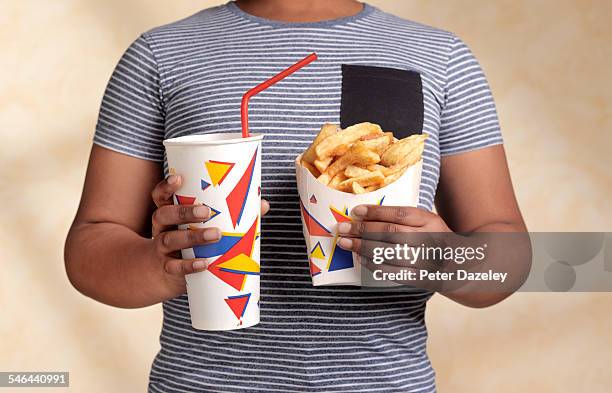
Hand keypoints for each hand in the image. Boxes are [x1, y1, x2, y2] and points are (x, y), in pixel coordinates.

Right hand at [149, 174, 269, 295]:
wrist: (161, 275)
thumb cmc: (189, 242)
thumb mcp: (201, 227)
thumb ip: (231, 215)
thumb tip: (263, 205)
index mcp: (169, 213)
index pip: (160, 196)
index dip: (166, 187)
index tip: (179, 179)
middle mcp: (162, 229)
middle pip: (163, 215)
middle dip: (184, 211)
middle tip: (206, 211)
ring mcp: (162, 249)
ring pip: (169, 240)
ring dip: (193, 237)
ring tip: (215, 235)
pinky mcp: (167, 270)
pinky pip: (175, 267)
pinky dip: (189, 266)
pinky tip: (204, 263)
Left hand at [336, 205, 450, 290]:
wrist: (462, 266)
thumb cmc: (435, 239)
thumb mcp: (427, 222)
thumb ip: (402, 218)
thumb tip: (364, 215)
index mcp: (431, 221)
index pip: (400, 214)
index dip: (376, 212)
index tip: (356, 211)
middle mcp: (429, 239)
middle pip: (391, 233)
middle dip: (362, 230)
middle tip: (343, 229)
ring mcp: (425, 261)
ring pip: (389, 253)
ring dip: (363, 247)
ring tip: (345, 243)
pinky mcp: (420, 278)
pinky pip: (392, 272)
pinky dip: (373, 265)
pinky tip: (360, 258)